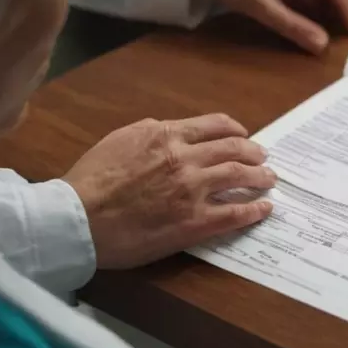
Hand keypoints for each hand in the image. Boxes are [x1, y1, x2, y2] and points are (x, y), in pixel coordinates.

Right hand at [63, 113, 276, 269]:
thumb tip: (168, 128)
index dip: (235, 130)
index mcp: (167, 135)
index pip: (214, 126)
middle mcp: (186, 158)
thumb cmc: (91, 179)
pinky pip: (234, 214)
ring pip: (239, 176)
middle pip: (234, 149)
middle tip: (263, 158)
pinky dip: (254, 210)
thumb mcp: (120, 139)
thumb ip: (150, 132)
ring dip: (260, 177)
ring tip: (269, 180)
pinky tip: (264, 209)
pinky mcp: (194, 222)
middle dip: (254, 152)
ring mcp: (193, 190)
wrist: (77, 217)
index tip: (243, 135)